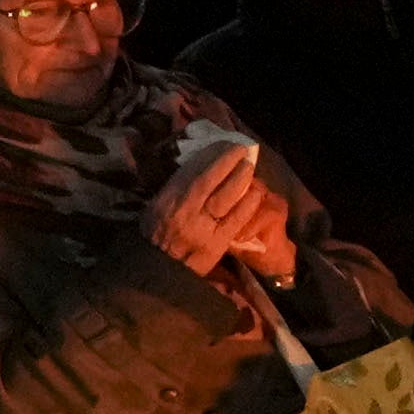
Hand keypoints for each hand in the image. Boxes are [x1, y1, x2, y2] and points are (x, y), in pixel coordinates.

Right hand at [148, 150, 293, 284]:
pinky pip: (236, 219)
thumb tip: (198, 167)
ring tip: (249, 167)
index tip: (221, 145)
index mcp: (167, 199)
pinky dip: (247, 204)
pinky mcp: (218, 242)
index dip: (208, 158)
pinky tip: (255, 193)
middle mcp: (184, 210)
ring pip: (225, 198)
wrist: (161, 269)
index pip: (189, 173)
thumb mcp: (157, 207)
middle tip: (241, 150)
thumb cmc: (157, 235)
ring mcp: (202, 226)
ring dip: (240, 180)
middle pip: (208, 180)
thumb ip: (176, 189)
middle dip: (226, 163)